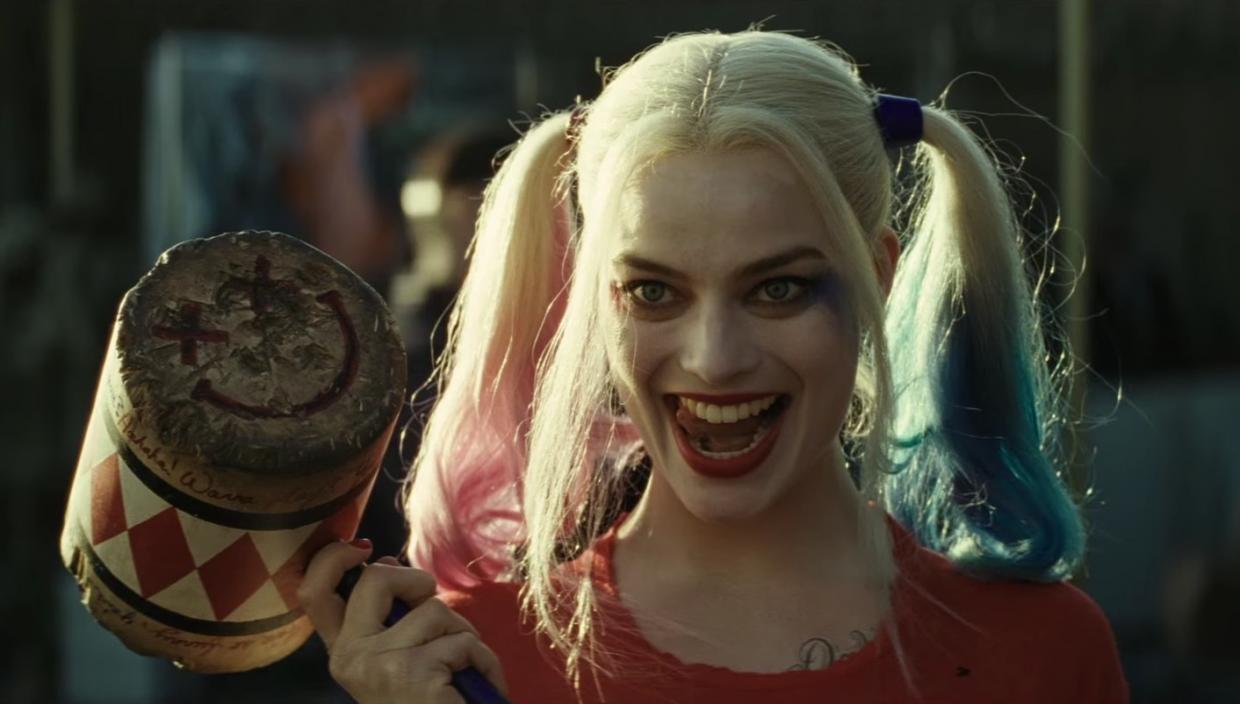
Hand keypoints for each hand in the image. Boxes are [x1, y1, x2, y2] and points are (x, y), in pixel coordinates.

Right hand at [298, 541, 508, 703]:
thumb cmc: (428, 700)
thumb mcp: (398, 657)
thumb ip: (389, 616)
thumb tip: (385, 562)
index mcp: (343, 651)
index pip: (313, 592)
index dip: (331, 558)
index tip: (362, 548)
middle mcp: (350, 658)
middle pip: (376, 578)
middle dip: (417, 581)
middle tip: (437, 612)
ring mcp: (379, 666)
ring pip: (434, 609)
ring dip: (462, 634)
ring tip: (461, 670)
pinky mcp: (414, 675)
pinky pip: (464, 641)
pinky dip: (483, 661)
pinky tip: (476, 687)